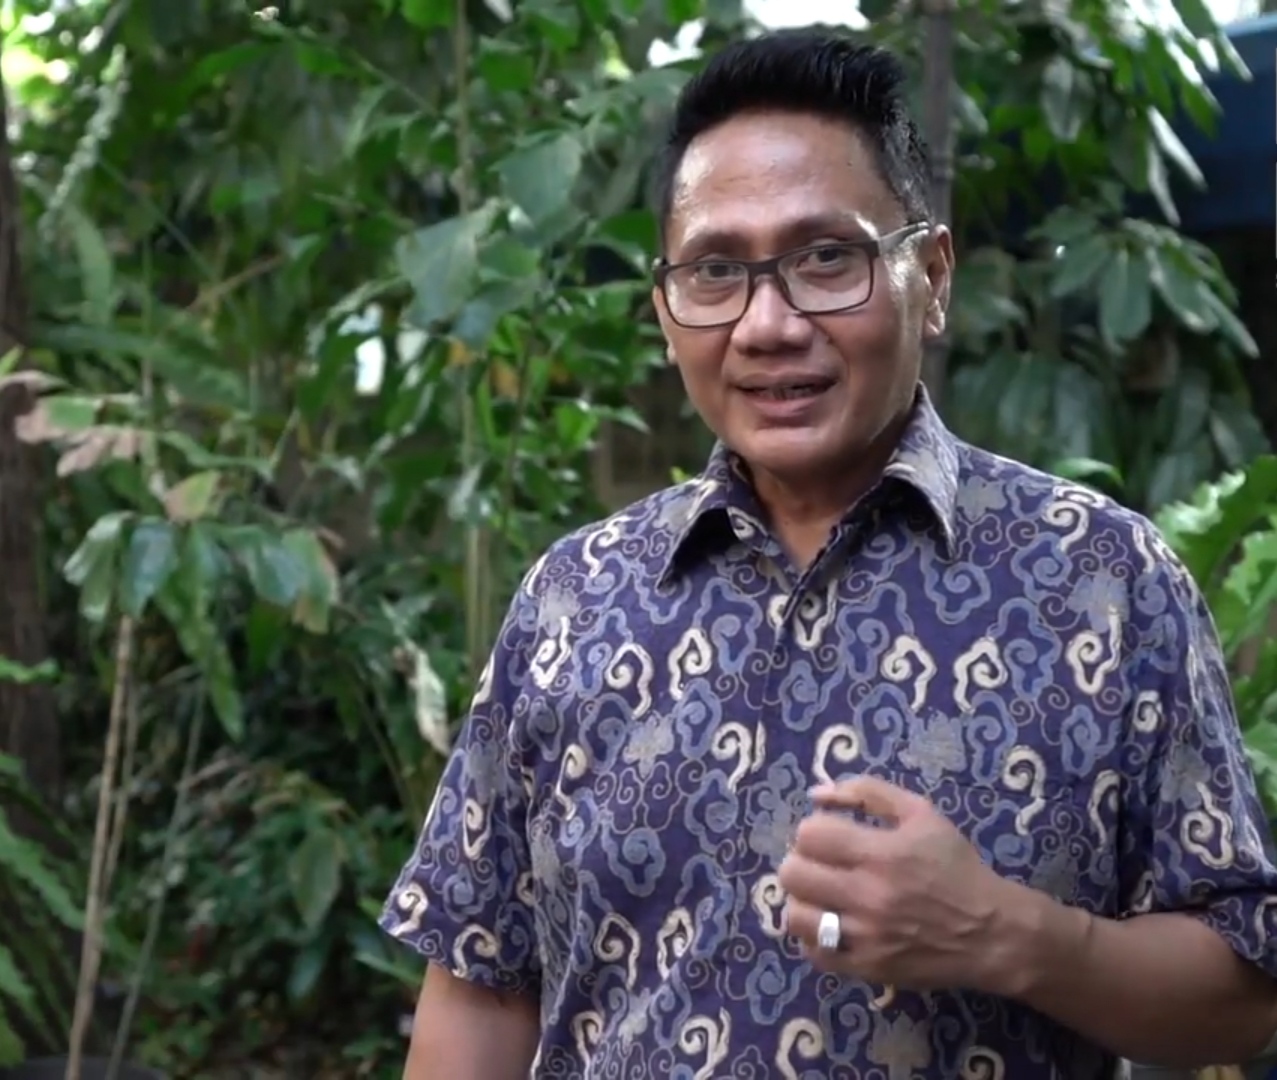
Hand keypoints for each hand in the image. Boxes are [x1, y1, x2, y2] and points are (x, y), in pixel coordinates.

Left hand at [777, 775, 1021, 994]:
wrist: (992, 932)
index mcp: (882, 853)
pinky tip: (832, 926)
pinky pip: (815, 953)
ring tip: (822, 897)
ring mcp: (866, 936)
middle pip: (793, 874)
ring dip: (804, 901)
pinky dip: (815, 938)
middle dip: (801, 863)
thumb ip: (868, 793)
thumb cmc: (955, 866)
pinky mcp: (867, 968)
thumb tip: (817, 793)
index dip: (812, 831)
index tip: (829, 837)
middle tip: (820, 866)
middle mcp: (869, 896)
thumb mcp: (921, 814)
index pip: (809, 835)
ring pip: (796, 916)